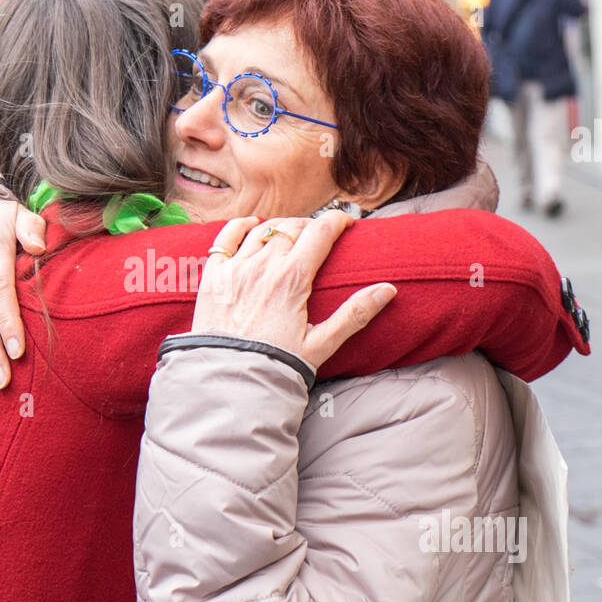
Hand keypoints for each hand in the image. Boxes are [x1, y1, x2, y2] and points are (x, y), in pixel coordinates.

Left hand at [193, 212, 397, 371]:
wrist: (230, 380)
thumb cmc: (276, 364)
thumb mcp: (322, 344)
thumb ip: (355, 314)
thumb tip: (387, 290)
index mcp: (292, 279)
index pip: (320, 231)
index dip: (338, 220)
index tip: (347, 222)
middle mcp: (263, 266)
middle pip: (292, 226)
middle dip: (311, 225)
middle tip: (319, 236)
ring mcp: (236, 268)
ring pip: (262, 228)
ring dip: (281, 226)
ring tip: (291, 235)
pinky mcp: (213, 275)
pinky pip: (226, 237)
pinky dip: (241, 226)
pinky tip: (251, 224)